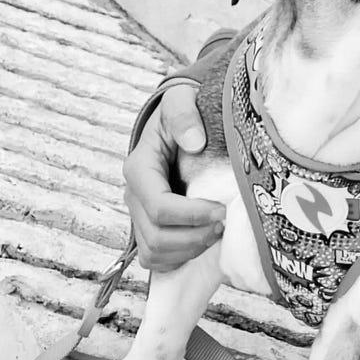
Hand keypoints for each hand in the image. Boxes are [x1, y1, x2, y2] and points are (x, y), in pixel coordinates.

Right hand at [122, 81, 225, 270]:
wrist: (176, 121)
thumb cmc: (181, 112)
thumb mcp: (181, 100)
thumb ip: (184, 116)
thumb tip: (194, 141)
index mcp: (139, 168)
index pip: (160, 207)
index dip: (192, 216)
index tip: (222, 210)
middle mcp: (134, 195)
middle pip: (157, 237)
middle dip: (195, 237)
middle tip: (225, 224)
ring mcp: (138, 214)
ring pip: (155, 252)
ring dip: (190, 249)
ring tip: (217, 232)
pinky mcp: (148, 227)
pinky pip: (155, 259)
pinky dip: (179, 258)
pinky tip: (202, 242)